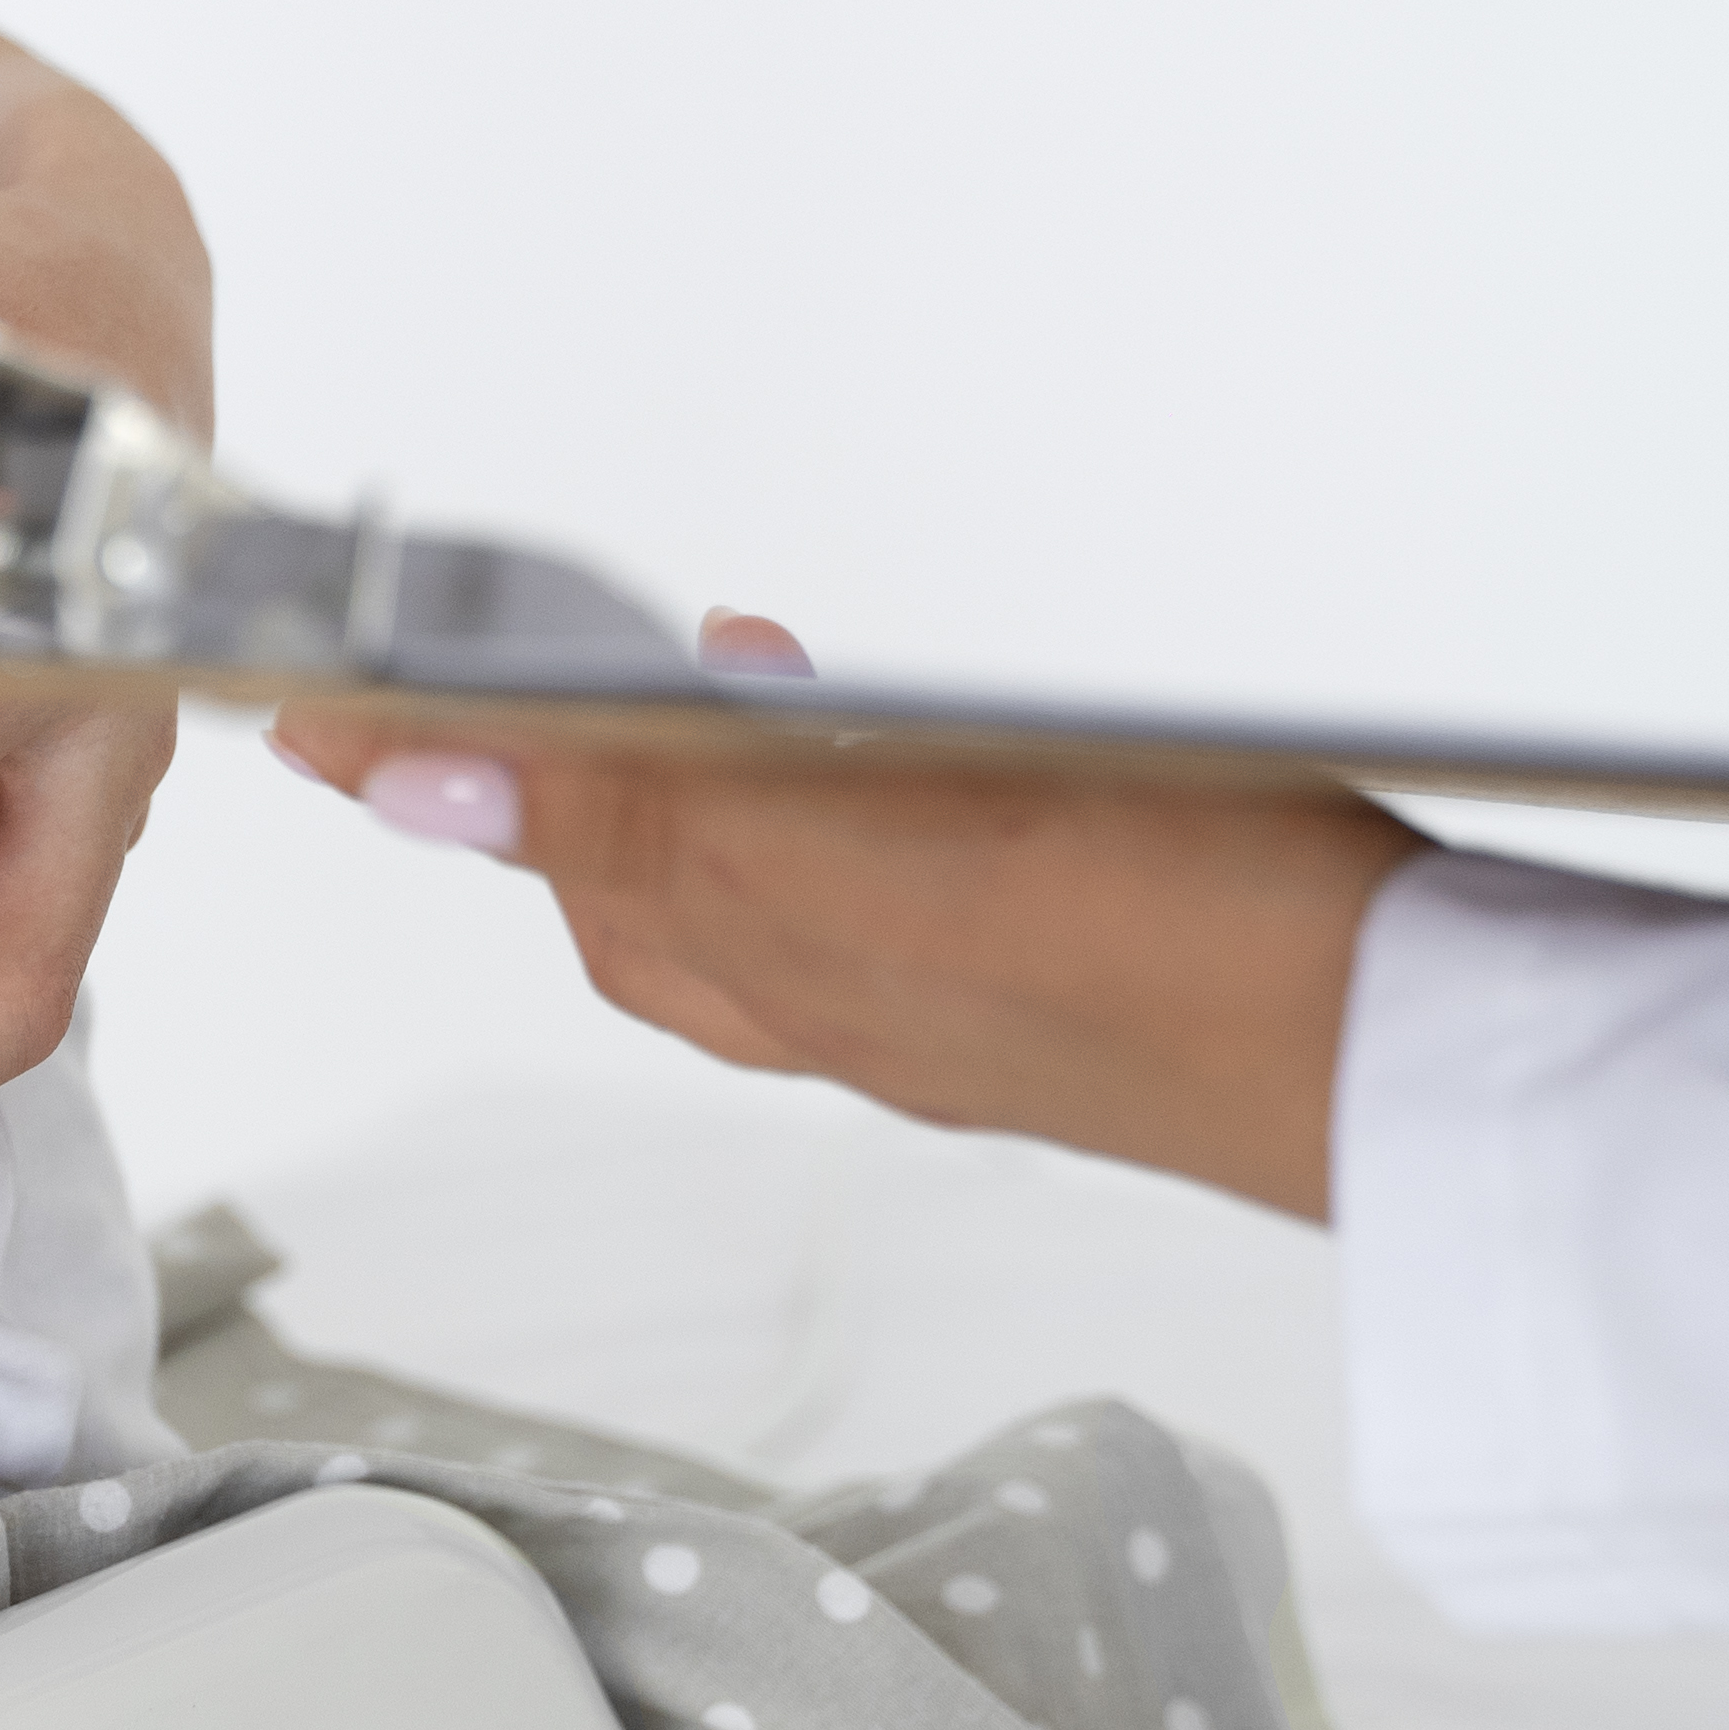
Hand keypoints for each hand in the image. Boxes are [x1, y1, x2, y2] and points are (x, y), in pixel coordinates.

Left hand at [277, 616, 1421, 1221]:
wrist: (1402, 1053)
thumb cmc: (1166, 954)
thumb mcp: (859, 846)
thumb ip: (636, 812)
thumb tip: (415, 783)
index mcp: (769, 967)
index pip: (552, 853)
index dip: (441, 768)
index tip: (326, 706)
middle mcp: (842, 1002)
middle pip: (639, 885)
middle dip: (556, 782)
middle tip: (479, 684)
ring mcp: (958, 997)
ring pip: (770, 881)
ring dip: (706, 782)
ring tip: (699, 675)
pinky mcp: (1068, 970)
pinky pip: (897, 883)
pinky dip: (846, 806)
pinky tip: (895, 746)